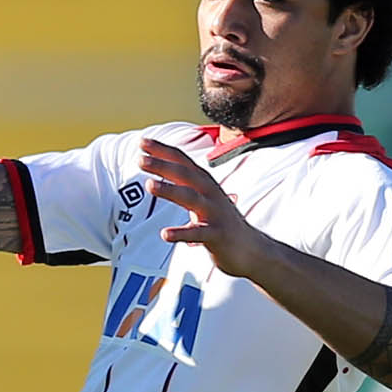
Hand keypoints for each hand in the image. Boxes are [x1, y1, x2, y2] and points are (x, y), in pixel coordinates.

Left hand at [137, 139, 278, 278]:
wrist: (252, 249)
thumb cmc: (221, 223)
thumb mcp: (205, 198)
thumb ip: (186, 185)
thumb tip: (163, 171)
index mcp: (205, 183)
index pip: (182, 161)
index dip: (163, 150)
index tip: (142, 142)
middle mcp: (210, 193)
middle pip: (185, 174)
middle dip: (162, 165)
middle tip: (140, 159)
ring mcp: (215, 213)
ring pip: (190, 198)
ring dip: (169, 190)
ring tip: (149, 185)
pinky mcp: (217, 235)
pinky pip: (197, 233)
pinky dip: (181, 233)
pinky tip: (164, 234)